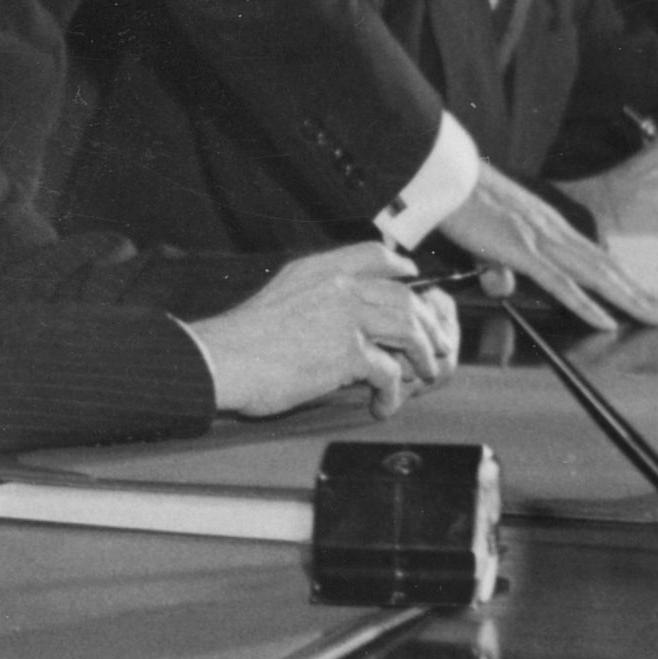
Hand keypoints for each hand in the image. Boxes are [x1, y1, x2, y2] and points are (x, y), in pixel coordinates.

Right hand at [188, 242, 459, 415]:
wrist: (220, 360)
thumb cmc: (241, 339)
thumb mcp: (279, 295)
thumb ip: (313, 295)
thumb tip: (340, 316)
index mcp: (318, 269)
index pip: (374, 254)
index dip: (401, 266)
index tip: (414, 280)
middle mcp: (337, 286)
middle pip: (404, 296)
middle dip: (429, 323)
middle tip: (437, 345)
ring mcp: (345, 317)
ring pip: (408, 329)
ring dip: (423, 355)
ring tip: (424, 374)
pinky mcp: (346, 352)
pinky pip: (389, 371)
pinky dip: (393, 392)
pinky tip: (384, 404)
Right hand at [436, 167, 657, 330]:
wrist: (447, 174)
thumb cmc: (464, 199)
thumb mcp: (487, 238)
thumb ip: (500, 264)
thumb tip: (503, 286)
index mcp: (554, 229)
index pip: (601, 260)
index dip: (630, 281)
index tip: (654, 297)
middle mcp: (558, 234)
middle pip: (611, 270)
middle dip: (647, 295)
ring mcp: (544, 242)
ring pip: (599, 278)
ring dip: (633, 301)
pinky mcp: (523, 251)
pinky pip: (562, 284)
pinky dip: (587, 305)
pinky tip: (608, 321)